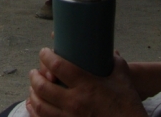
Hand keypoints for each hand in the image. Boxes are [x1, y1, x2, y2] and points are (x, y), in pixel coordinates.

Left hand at [26, 48, 146, 116]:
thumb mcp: (122, 76)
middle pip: (43, 86)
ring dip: (33, 94)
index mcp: (86, 84)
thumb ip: (113, 60)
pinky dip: (35, 111)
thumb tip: (109, 49)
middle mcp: (75, 101)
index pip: (57, 65)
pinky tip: (33, 105)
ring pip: (40, 105)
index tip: (44, 52)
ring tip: (33, 87)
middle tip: (34, 72)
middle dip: (34, 76)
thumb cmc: (127, 102)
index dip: (45, 56)